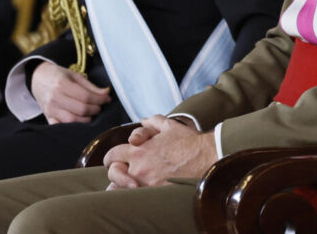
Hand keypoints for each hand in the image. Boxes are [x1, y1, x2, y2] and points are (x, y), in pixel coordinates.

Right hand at [31, 62, 109, 123]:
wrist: (37, 78)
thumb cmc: (58, 75)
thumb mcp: (75, 76)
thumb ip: (91, 86)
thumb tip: (106, 93)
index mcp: (62, 84)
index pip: (85, 96)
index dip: (99, 99)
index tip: (107, 99)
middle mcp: (55, 98)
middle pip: (80, 109)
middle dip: (95, 109)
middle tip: (99, 106)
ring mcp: (50, 109)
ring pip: (72, 120)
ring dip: (86, 119)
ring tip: (91, 113)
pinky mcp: (47, 117)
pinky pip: (61, 126)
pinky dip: (72, 126)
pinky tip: (79, 120)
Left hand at [103, 115, 217, 188]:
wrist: (205, 156)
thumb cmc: (188, 141)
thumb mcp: (170, 125)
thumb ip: (153, 122)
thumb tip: (144, 120)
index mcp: (138, 150)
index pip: (112, 156)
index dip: (111, 158)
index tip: (115, 160)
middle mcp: (139, 167)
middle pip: (113, 174)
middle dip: (115, 173)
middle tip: (122, 173)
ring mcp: (146, 182)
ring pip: (122, 189)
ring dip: (123, 186)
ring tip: (131, 184)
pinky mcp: (156, 192)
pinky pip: (137, 197)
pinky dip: (136, 194)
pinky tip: (143, 190)